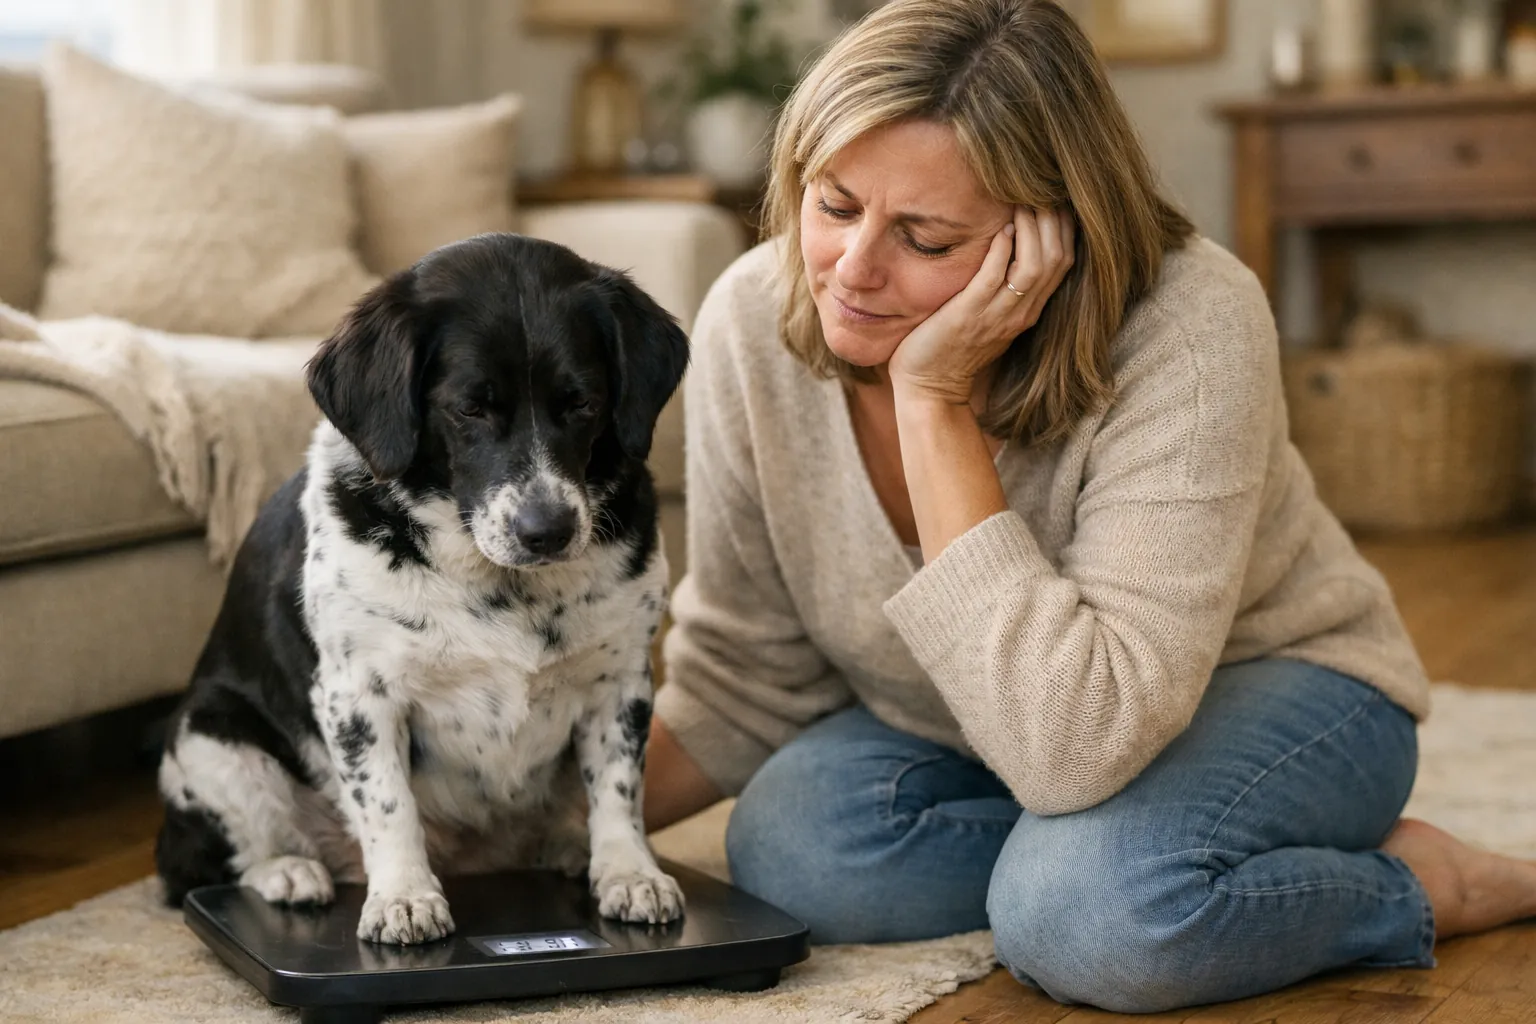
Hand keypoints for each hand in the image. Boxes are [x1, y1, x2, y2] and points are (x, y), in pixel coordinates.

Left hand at [887, 206, 1075, 404]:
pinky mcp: (969, 316)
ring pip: (1034, 267)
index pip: (1063, 260)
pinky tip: (1001, 229)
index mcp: (1028, 309)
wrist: (930, 387)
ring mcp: (997, 315)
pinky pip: (994, 278)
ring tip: (1021, 202)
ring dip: (1032, 230)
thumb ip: (1001, 282)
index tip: (1052, 196)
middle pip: (1057, 259)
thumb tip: (1005, 237)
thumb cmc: (952, 346)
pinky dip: (1002, 251)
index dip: (1063, 226)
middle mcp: (1021, 312)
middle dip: (1053, 220)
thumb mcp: (987, 312)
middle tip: (1039, 189)